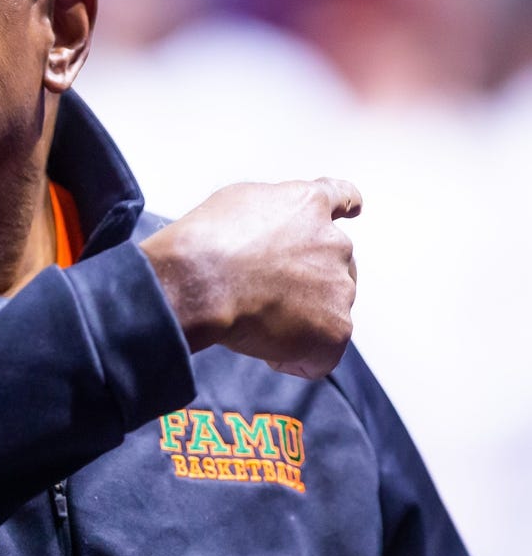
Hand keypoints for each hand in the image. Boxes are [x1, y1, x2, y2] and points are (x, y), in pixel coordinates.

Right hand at [140, 178, 361, 378]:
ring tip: (255, 320)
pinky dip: (296, 358)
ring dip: (301, 318)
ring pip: (328, 310)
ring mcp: (339, 287)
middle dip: (308, 281)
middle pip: (335, 265)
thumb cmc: (206, 243)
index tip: (353, 210)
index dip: (346, 206)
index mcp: (308, 205)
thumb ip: (269, 215)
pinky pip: (321, 354)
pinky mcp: (335, 328)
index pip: (341, 197)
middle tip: (265, 294)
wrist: (202, 280)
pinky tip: (265, 347)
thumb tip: (270, 235)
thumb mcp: (238, 203)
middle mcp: (333, 243)